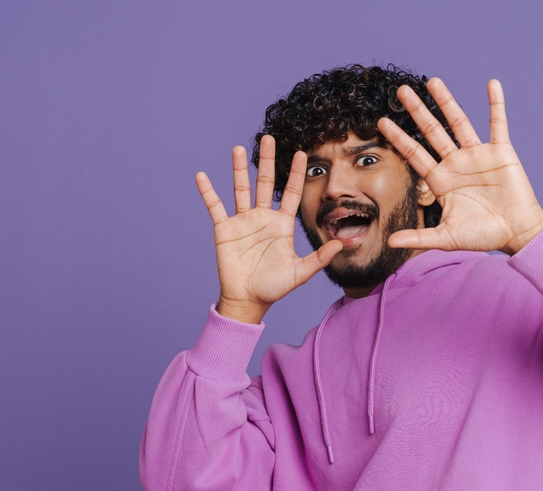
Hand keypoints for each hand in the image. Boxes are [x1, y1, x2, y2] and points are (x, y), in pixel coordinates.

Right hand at [196, 135, 342, 323]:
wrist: (248, 300)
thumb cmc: (274, 287)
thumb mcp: (300, 272)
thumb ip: (320, 258)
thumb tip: (341, 244)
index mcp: (282, 224)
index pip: (291, 193)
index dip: (296, 174)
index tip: (302, 153)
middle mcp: (263, 218)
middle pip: (265, 183)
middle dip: (268, 161)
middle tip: (269, 138)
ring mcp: (243, 222)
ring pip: (241, 189)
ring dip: (238, 169)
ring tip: (238, 148)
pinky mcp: (225, 229)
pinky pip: (215, 207)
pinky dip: (208, 192)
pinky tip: (202, 176)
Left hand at [377, 78, 542, 255]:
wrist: (516, 232)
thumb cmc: (482, 236)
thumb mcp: (446, 237)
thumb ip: (418, 237)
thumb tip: (389, 242)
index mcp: (441, 180)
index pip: (414, 154)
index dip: (399, 138)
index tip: (382, 122)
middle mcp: (456, 163)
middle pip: (432, 131)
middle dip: (417, 111)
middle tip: (401, 90)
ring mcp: (478, 155)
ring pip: (459, 122)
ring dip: (447, 102)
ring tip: (432, 81)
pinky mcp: (501, 152)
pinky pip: (498, 124)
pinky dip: (496, 104)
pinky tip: (492, 85)